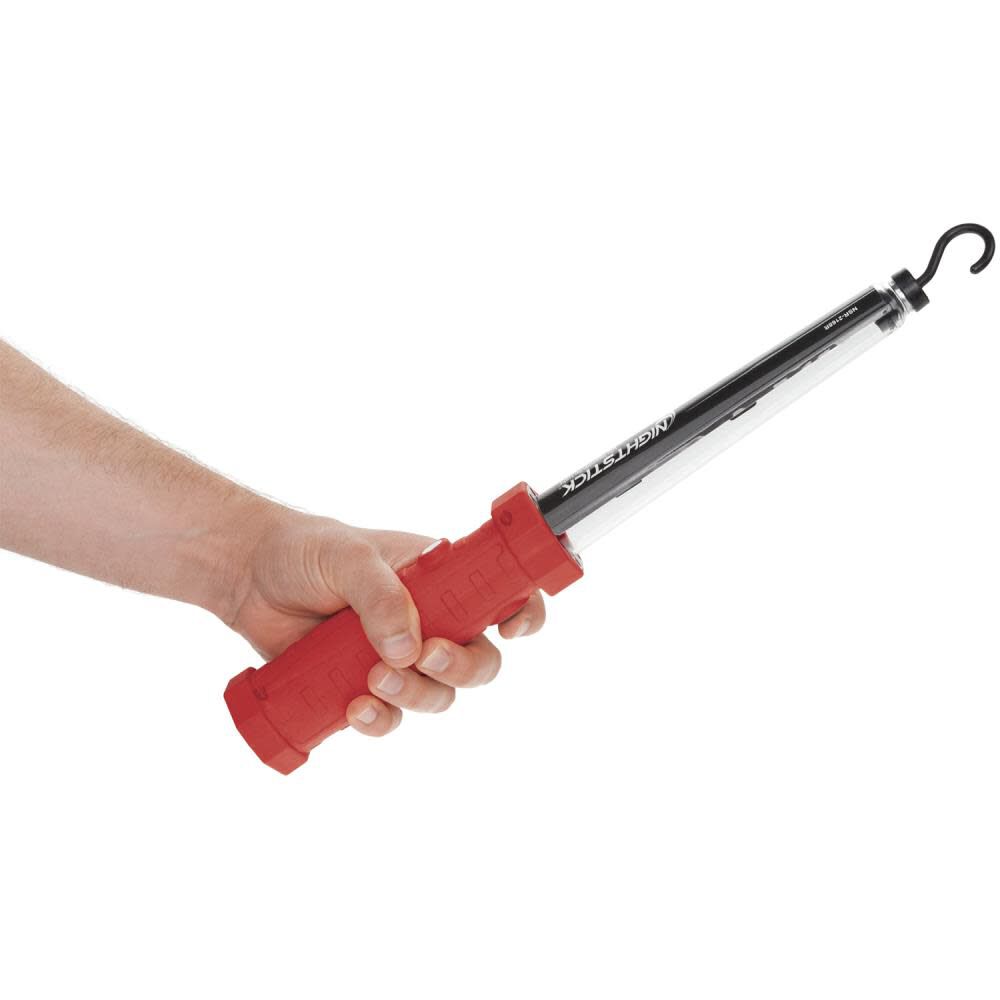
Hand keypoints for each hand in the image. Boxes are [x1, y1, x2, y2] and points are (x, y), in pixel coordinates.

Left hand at [226, 508, 544, 736]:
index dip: (522, 613)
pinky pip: (388, 719)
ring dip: (415, 696)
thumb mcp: (348, 557)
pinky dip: (378, 721)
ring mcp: (397, 658)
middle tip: (426, 658)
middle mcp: (429, 621)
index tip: (510, 629)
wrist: (248, 577)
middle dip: (461, 668)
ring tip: (373, 679)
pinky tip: (354, 708)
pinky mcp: (362, 687)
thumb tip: (406, 648)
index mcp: (440, 579)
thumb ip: (381, 594)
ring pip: (436, 696)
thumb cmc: (306, 551)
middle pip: (478, 661)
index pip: (500, 595)